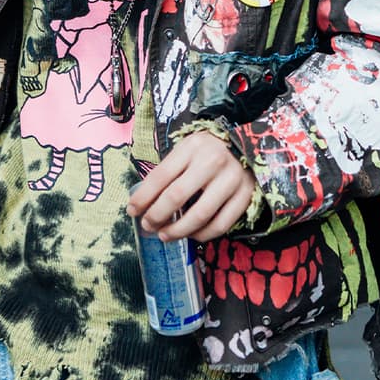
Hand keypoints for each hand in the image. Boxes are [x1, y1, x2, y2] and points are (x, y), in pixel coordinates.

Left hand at [127, 131, 256, 242]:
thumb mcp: (186, 150)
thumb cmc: (208, 150)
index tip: (132, 211)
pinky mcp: (245, 196)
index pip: (160, 176)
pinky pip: (220, 225)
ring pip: (199, 215)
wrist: (247, 145)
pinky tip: (191, 235)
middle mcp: (213, 161)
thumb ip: (168, 171)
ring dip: (177, 231)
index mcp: (192, 147)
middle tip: (148, 225)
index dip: (142, 198)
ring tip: (165, 235)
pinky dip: (202, 235)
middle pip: (176, 197)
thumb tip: (142, 202)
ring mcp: (231, 180)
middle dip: (156, 216)